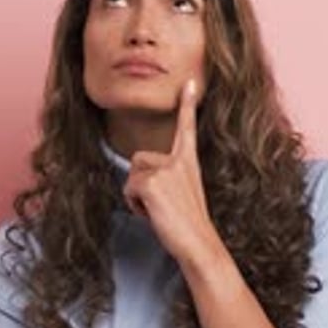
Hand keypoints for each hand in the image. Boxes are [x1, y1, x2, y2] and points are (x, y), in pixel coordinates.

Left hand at [123, 79, 219, 264]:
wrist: (199, 244)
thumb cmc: (189, 227)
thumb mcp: (181, 195)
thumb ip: (167, 180)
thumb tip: (142, 182)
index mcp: (189, 162)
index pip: (186, 128)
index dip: (186, 105)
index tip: (188, 83)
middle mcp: (179, 161)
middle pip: (139, 158)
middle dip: (140, 183)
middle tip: (161, 206)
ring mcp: (166, 170)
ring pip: (132, 174)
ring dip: (137, 196)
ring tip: (159, 211)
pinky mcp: (152, 182)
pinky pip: (128, 188)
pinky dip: (135, 205)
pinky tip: (154, 215)